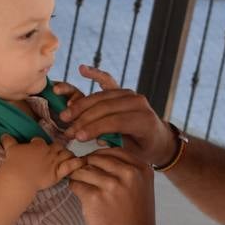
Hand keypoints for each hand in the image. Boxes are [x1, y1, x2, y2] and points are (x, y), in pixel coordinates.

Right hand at [0, 134, 81, 194]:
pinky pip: (71, 166)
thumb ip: (8, 141)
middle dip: (57, 148)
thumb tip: (3, 134)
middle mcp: (48, 151)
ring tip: (69, 157)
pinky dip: (77, 164)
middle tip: (56, 152)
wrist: (19, 177)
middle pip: (57, 146)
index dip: (39, 143)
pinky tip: (82, 162)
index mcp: (38, 144)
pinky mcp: (58, 173)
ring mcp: (54, 162)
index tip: (37, 146)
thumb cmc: (13, 163)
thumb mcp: (10, 149)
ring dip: (68, 155)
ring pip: (66, 154)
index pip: (40, 141)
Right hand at [58, 65, 176, 165]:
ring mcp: (131, 94)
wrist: (159, 139)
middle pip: (105, 107)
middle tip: (68, 130)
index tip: (78, 137)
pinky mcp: (123, 91)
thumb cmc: (145, 150)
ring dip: (81, 105)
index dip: (94, 128)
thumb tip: (97, 137)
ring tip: (66, 115)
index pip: (115, 121)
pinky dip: (95, 74)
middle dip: (84, 119)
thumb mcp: (133, 154)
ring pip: (101, 97)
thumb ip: (117, 144)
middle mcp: (139, 103)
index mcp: (144, 120)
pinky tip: (82, 69)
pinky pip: (107, 80)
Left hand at [68, 147, 157, 224]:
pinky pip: (76, 183)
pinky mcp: (94, 197)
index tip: (95, 165)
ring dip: (79, 177)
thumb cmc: (134, 217)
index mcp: (141, 169)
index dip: (100, 157)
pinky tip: (80, 195)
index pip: (113, 151)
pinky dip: (74, 188)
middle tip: (85, 176)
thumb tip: (97, 157)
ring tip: (83, 187)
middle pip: (96, 158)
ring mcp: (111, 185)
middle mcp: (128, 174)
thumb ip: (126, 170)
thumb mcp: (141, 188)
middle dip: (87, 166)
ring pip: (83, 170)